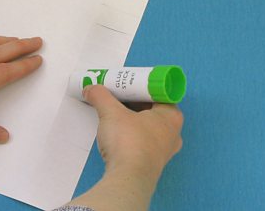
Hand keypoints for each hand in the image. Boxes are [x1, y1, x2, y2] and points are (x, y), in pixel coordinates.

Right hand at [65, 85, 182, 210]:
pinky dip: (132, 136)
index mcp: (172, 115)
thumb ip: (101, 96)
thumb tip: (91, 88)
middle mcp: (174, 133)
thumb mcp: (112, 112)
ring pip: (149, 127)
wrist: (128, 179)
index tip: (126, 86)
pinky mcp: (153, 164)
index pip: (159, 93)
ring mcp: (165, 151)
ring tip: (115, 114)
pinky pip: (144, 142)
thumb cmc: (129, 140)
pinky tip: (118, 135)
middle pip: (153, 110)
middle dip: (135, 103)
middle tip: (118, 97)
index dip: (142, 88)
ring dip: (133, 120)